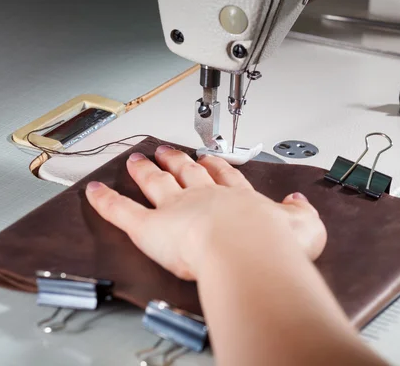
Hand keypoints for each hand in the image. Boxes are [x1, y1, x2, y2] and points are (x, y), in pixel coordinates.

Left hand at [85, 145, 326, 280]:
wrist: (247, 249)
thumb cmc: (273, 243)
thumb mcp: (305, 229)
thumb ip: (302, 215)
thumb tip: (299, 203)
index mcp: (237, 200)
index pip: (224, 179)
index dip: (215, 168)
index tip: (209, 159)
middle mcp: (204, 198)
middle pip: (186, 174)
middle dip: (177, 161)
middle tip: (169, 150)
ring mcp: (175, 209)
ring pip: (155, 184)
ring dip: (145, 172)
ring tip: (137, 160)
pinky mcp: (149, 226)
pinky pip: (122, 211)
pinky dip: (106, 201)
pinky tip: (94, 191)